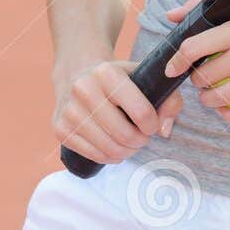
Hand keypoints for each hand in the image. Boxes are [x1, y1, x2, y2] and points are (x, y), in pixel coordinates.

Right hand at [52, 58, 183, 166]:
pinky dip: (110, 157)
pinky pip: (94, 156)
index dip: (153, 125)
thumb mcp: (144, 77)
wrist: (77, 73)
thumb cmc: (118, 80)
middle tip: (142, 136)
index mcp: (107, 73)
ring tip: (129, 141)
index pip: (142, 112)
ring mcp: (69, 111)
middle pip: (125, 135)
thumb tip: (163, 130)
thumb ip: (169, 99)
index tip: (152, 123)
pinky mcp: (60, 129)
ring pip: (109, 149)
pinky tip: (113, 145)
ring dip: (127, 151)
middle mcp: (83, 89)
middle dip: (140, 141)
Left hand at [162, 0, 229, 123]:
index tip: (172, 68)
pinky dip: (229, 114)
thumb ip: (205, 6)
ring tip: (211, 95)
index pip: (194, 48)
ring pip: (221, 98)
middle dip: (197, 81)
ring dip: (209, 100)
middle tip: (200, 79)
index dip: (177, 62)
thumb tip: (171, 15)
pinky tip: (227, 108)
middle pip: (205, 77)